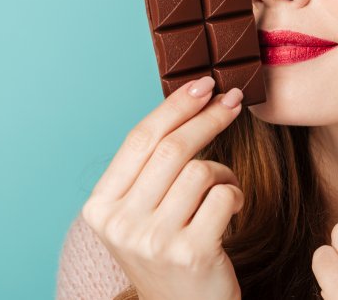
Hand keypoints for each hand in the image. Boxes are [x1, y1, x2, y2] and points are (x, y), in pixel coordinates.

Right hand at [81, 76, 244, 299]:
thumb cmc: (168, 253)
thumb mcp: (141, 214)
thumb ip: (150, 170)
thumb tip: (188, 100)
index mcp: (101, 208)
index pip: (139, 140)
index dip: (174, 106)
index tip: (203, 83)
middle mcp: (121, 224)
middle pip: (171, 149)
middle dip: (208, 117)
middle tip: (235, 100)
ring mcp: (154, 241)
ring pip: (202, 171)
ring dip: (223, 172)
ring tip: (223, 191)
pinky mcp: (191, 253)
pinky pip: (224, 196)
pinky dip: (235, 195)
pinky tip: (231, 210)